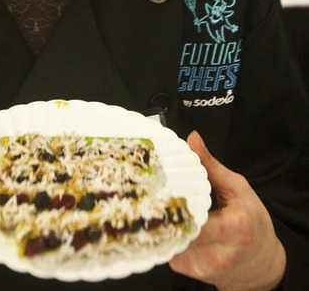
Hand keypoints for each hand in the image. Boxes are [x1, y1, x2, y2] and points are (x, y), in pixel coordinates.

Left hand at [169, 131, 285, 290]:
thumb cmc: (253, 223)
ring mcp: (203, 266)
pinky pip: (170, 247)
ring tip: (159, 201)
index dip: (180, 207)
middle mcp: (219, 253)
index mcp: (236, 229)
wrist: (260, 264)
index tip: (164, 188)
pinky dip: (167, 232)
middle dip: (165, 209)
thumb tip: (192, 139)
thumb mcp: (239, 189)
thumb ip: (212, 166)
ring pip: (171, 239)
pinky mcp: (191, 272)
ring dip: (163, 220)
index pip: (202, 223)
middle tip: (152, 188)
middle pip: (181, 230)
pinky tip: (168, 218)